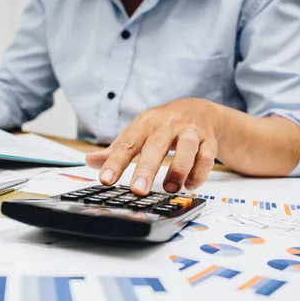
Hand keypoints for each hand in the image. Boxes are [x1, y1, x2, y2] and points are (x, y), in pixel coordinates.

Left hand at [86, 98, 221, 195]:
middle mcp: (168, 124)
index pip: (128, 143)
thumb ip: (117, 149)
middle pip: (157, 145)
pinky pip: (207, 156)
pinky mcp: (209, 140)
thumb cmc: (164, 125)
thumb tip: (90, 161)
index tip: (105, 179)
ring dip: (179, 170)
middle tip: (138, 190)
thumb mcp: (139, 132)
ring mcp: (191, 131)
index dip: (116, 161)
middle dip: (147, 168)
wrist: (200, 110)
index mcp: (146, 123)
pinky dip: (200, 172)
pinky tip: (191, 185)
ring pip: (188, 148)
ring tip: (170, 189)